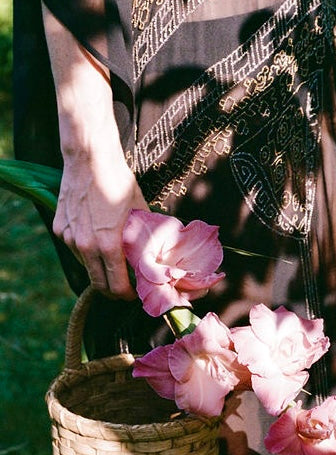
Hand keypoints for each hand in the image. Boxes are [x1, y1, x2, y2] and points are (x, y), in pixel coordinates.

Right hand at [53, 147, 147, 299]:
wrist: (90, 160)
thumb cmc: (119, 184)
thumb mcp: (140, 213)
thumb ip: (145, 240)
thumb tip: (156, 258)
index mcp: (108, 246)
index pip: (116, 286)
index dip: (126, 295)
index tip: (132, 294)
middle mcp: (85, 246)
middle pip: (98, 284)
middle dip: (112, 291)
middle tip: (123, 288)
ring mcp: (70, 237)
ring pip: (85, 266)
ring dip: (98, 268)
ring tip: (112, 260)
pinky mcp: (60, 228)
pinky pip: (74, 248)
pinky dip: (86, 250)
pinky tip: (96, 239)